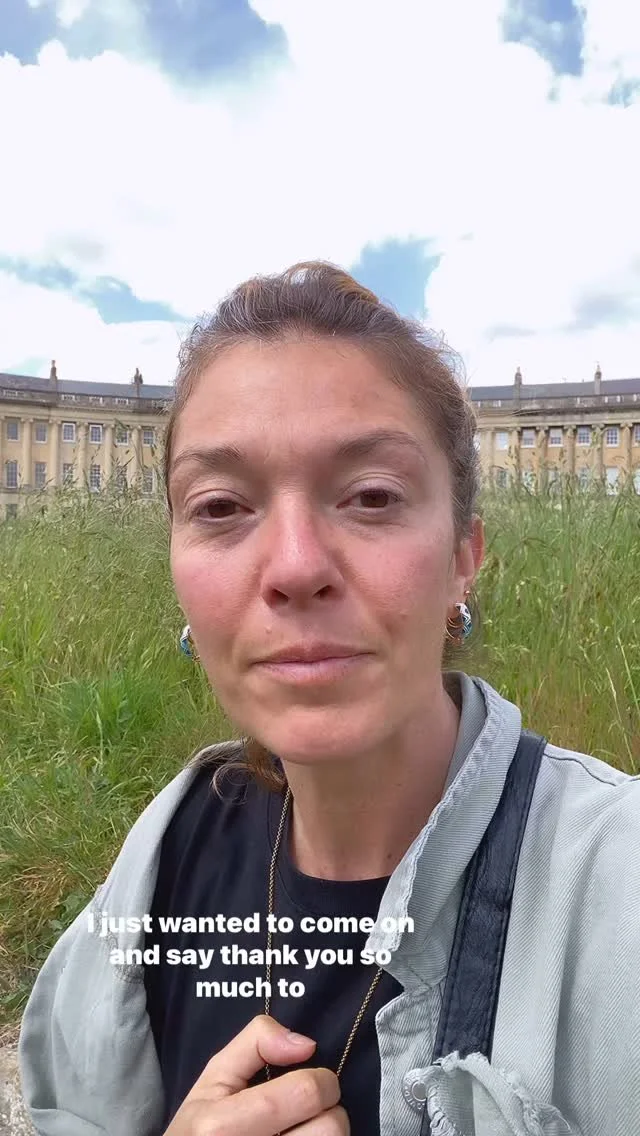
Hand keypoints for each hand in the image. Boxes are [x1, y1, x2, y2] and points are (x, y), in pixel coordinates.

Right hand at [164, 1014, 348, 1134]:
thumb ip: (256, 1042)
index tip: (313, 1080)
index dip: (321, 1080)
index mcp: (224, 1126)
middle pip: (329, 1129)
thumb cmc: (199, 1129)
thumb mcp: (214, 1078)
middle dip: (327, 1111)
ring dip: (325, 1135)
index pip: (306, 1093)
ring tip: (299, 1132)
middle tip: (306, 1112)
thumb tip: (307, 1045)